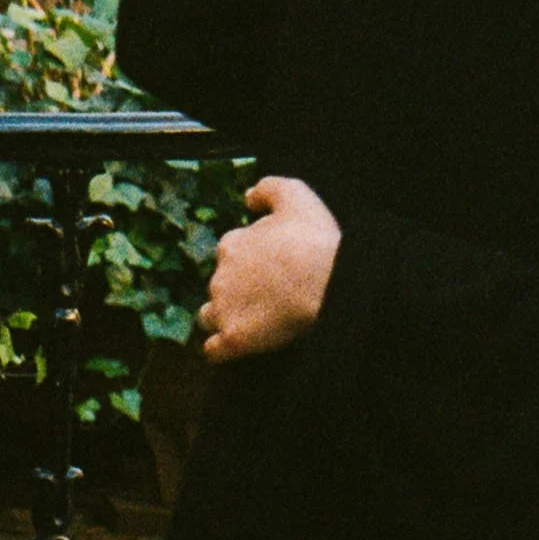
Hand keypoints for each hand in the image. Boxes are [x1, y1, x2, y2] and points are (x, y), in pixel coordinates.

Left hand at [198, 176, 341, 363]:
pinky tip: (237, 346)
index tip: (271, 263)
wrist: (328, 282)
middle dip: (236, 288)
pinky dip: (222, 349)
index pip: (230, 251)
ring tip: (251, 319)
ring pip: (210, 316)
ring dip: (223, 316)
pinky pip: (214, 350)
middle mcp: (220, 277)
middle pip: (220, 284)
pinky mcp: (233, 340)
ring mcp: (224, 310)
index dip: (250, 257)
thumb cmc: (314, 239)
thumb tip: (247, 197)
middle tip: (267, 292)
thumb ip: (267, 188)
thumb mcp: (295, 195)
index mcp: (232, 244)